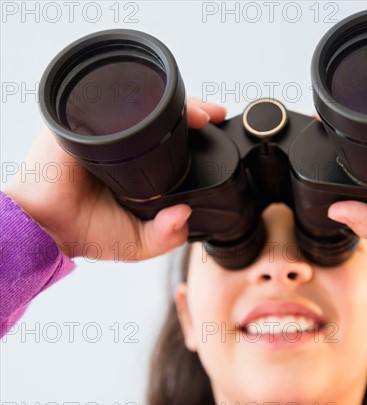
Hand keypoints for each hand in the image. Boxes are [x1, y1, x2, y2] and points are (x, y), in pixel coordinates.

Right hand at [4, 98, 225, 260]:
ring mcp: (100, 130)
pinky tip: (157, 102)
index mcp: (137, 165)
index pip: (169, 137)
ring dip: (170, 101)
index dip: (194, 130)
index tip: (216, 124)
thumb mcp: (138, 241)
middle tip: (212, 116)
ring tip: (197, 112)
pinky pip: (105, 101)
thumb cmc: (86, 232)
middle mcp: (121, 144)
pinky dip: (132, 98)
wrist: (48, 230)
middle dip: (190, 109)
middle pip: (159, 115)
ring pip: (139, 103)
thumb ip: (166, 235)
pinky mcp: (78, 122)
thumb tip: (185, 214)